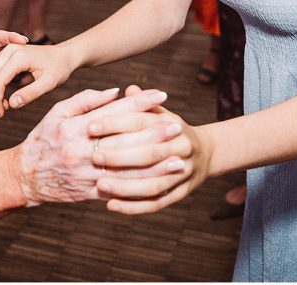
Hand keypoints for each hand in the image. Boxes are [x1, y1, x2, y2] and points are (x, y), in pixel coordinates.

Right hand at [0, 42, 76, 115]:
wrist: (64, 55)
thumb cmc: (59, 68)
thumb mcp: (49, 83)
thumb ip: (31, 93)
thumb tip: (12, 104)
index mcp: (19, 57)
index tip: (1, 114)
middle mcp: (9, 50)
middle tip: (0, 112)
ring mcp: (7, 49)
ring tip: (3, 106)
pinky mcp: (7, 53)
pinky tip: (3, 97)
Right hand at [17, 87, 185, 205]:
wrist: (24, 177)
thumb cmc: (44, 139)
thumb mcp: (57, 113)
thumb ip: (85, 100)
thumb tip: (116, 91)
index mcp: (74, 127)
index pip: (114, 112)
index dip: (139, 102)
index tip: (161, 93)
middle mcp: (80, 151)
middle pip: (124, 141)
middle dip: (153, 133)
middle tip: (178, 126)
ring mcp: (85, 174)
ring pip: (125, 170)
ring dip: (154, 166)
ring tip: (178, 159)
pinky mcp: (89, 193)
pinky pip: (119, 191)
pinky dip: (141, 188)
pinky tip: (159, 183)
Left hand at [89, 84, 209, 213]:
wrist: (205, 154)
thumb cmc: (170, 130)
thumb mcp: (160, 113)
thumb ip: (141, 105)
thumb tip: (128, 90)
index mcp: (173, 124)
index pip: (142, 122)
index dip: (116, 123)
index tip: (90, 126)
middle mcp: (181, 148)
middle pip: (149, 153)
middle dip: (120, 156)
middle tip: (93, 156)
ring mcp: (182, 173)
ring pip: (153, 183)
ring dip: (125, 186)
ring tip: (100, 184)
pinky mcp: (180, 194)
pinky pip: (156, 203)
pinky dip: (133, 207)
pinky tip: (111, 205)